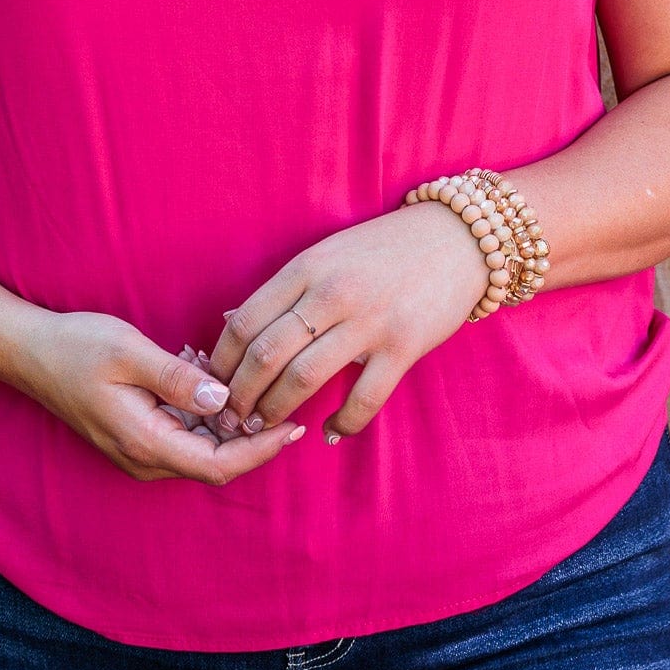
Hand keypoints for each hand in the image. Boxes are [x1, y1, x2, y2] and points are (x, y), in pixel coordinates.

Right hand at [18, 309, 304, 483]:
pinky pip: (183, 432)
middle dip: (250, 429)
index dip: (262, 450)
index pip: (220, 464)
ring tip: (225, 365)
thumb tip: (224, 400)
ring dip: (223, 413)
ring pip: (202, 445)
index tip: (294, 426)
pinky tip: (197, 366)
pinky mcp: (138, 435)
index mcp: (146, 442)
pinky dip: (202, 407)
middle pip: (217, 460)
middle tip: (272, 385)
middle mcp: (145, 457)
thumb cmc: (76, 347)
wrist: (29, 352)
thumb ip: (178, 380)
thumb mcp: (130, 353)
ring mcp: (140, 450)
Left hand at [206, 204, 489, 444]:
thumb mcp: (326, 255)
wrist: (456, 238)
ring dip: (277, 411)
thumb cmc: (382, 249)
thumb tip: (229, 324)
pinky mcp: (403, 345)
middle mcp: (331, 292)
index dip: (221, 361)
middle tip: (230, 418)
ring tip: (266, 427)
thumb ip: (284, 291)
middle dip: (241, 395)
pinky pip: (364, 398)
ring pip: (304, 378)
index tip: (213, 385)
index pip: (245, 321)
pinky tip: (329, 432)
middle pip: (266, 354)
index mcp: (306, 267)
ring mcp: (368, 320)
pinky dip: (342, 422)